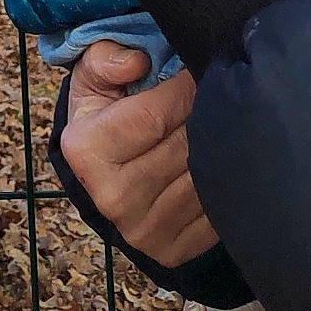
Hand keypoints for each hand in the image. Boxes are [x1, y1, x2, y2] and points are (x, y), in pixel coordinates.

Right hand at [59, 42, 218, 265]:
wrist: (106, 177)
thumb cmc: (105, 116)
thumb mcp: (92, 79)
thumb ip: (107, 59)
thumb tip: (137, 62)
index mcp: (87, 151)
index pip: (154, 115)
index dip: (183, 88)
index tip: (197, 72)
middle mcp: (112, 197)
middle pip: (184, 146)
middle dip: (204, 114)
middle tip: (215, 95)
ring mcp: (144, 231)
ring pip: (204, 178)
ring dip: (220, 147)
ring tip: (220, 126)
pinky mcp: (173, 251)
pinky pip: (216, 210)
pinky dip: (224, 181)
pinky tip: (219, 161)